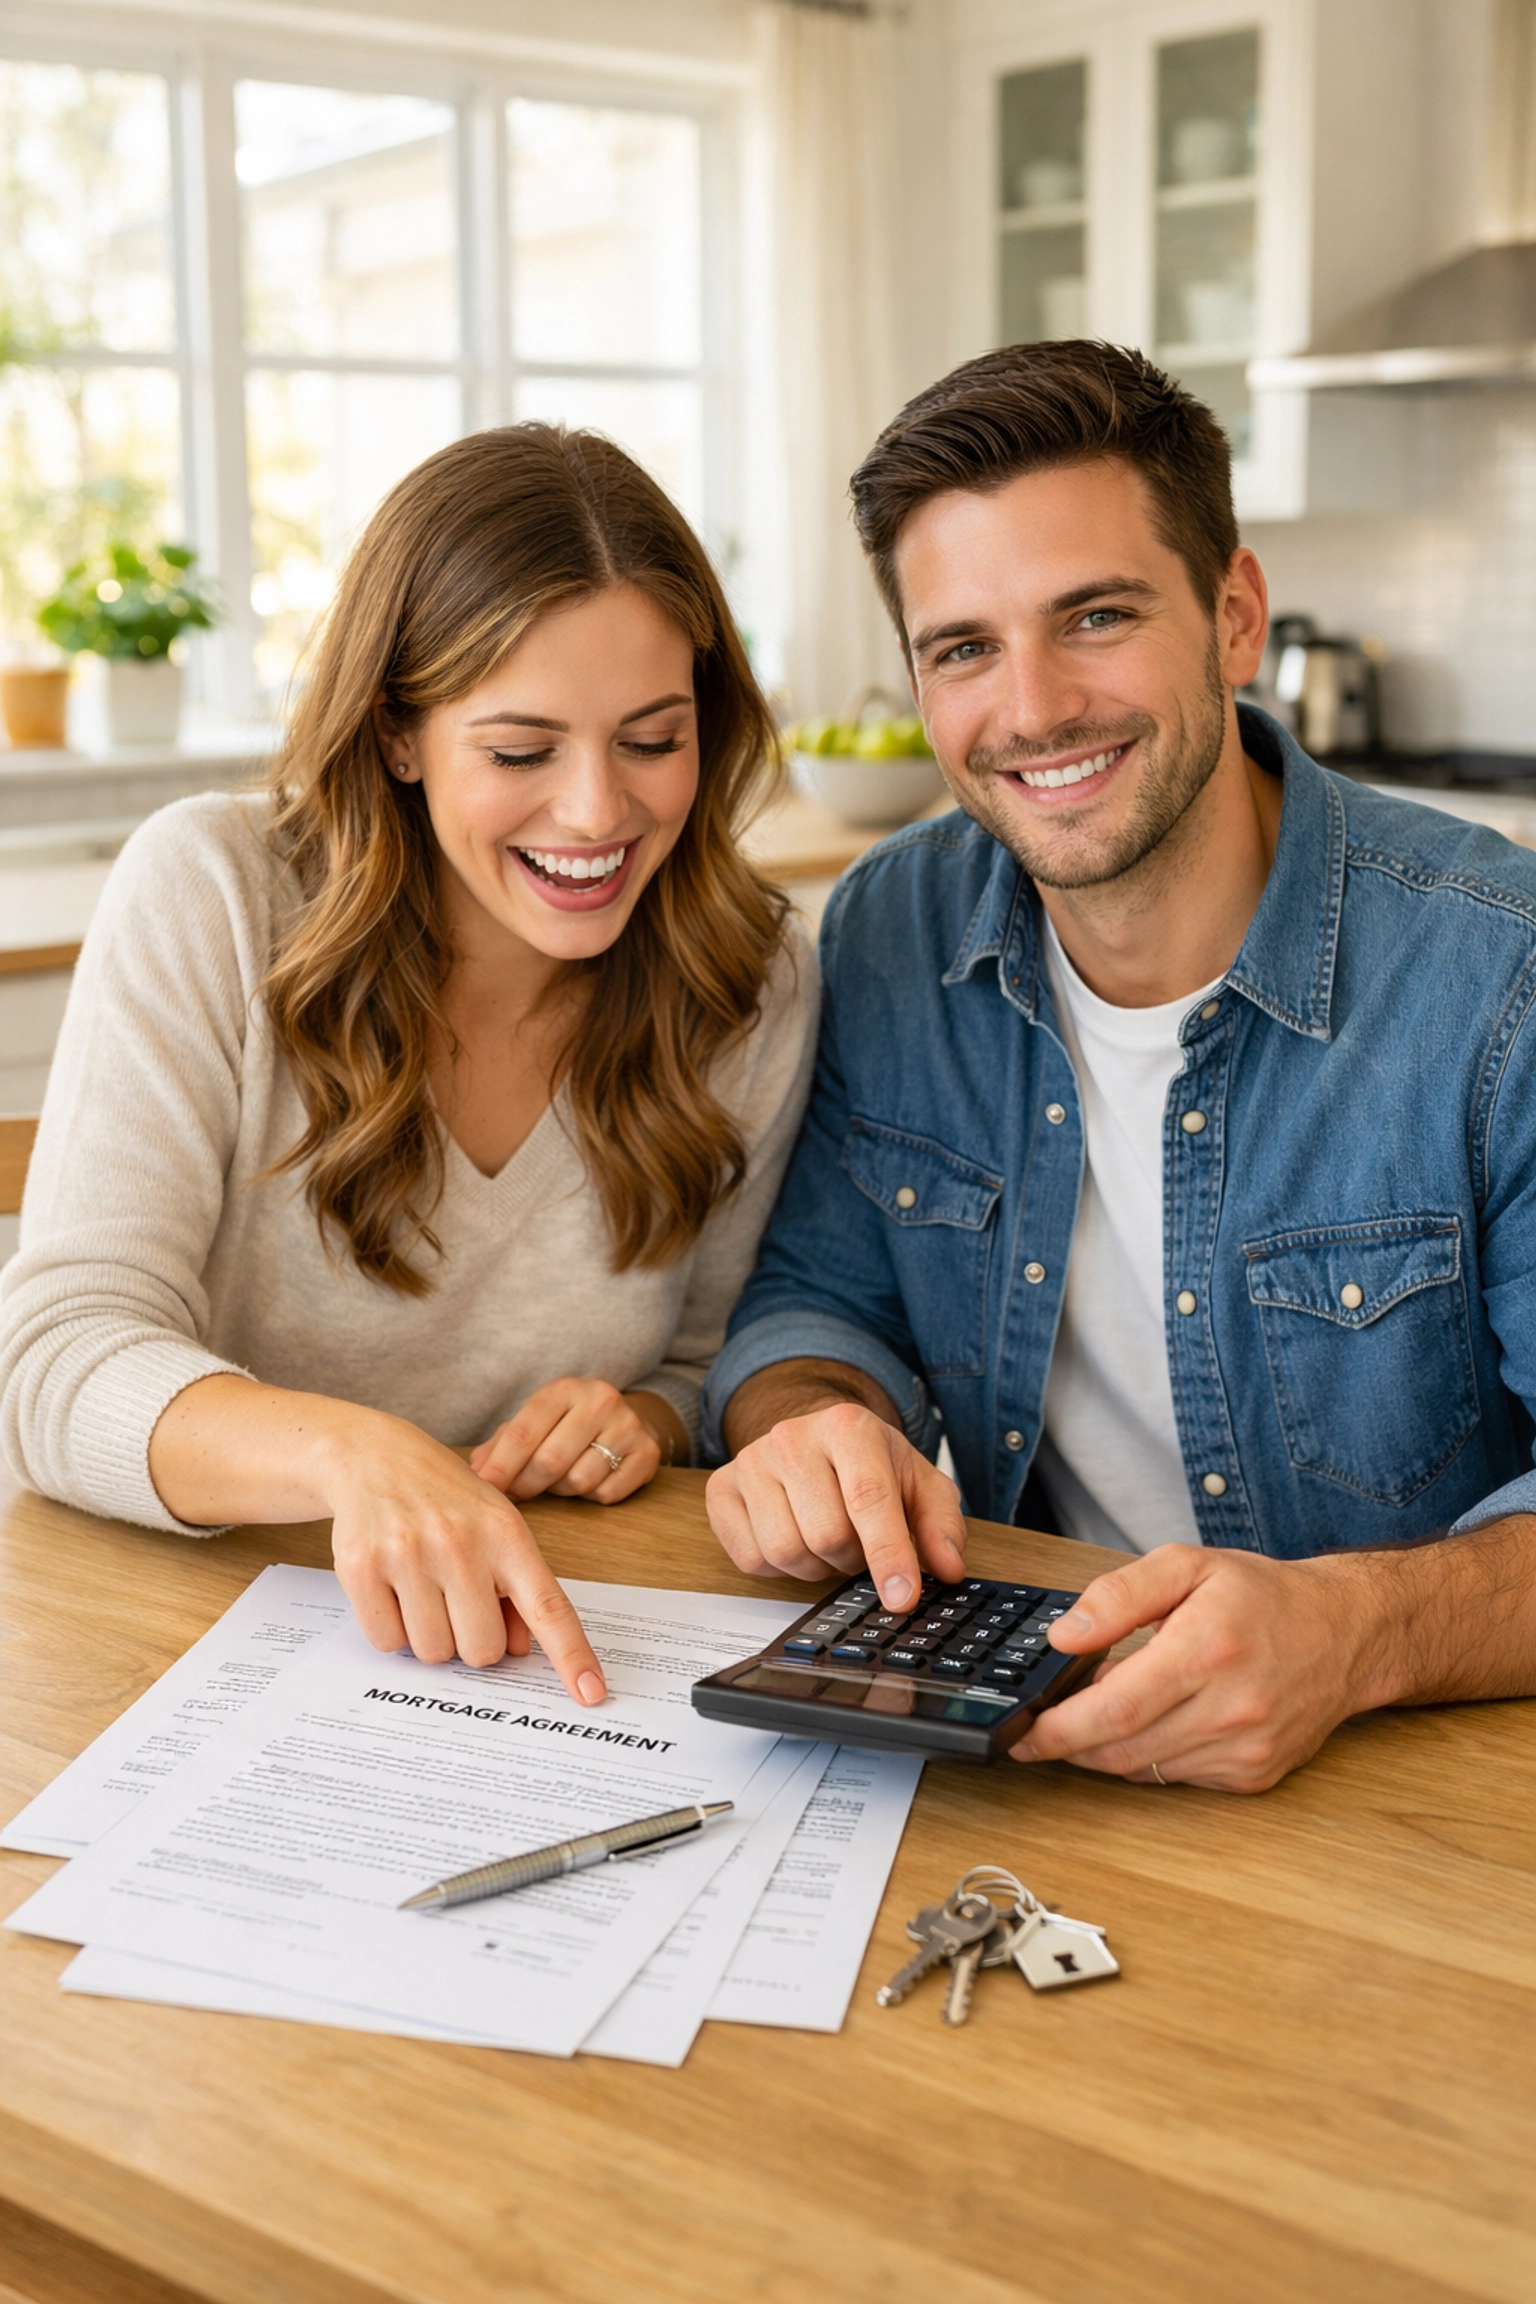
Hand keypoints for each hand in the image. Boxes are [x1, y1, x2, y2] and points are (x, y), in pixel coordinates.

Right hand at [325, 1412, 606, 1699]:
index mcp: (506, 1535)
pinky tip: (393, 1589)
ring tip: (424, 1590)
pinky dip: (392, 1629)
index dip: (571, 1655)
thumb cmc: (447, 1500)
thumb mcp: (495, 1527)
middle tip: (459, 1603)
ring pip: (434, 1652)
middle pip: (483, 1650)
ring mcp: (408, 1555)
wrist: (376, 1456)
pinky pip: (387, 1641)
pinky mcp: (361, 1568)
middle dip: (473, 1639)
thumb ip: (515, 1588)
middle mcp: (460, 1544)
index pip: (548, 1607)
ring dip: (431, 1636)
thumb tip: (521, 1650)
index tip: (591, 1693)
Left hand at [470, 1378, 662, 1503]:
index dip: (501, 1465)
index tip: (486, 1487)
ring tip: (562, 1478)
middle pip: (550, 1461)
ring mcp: (629, 1426)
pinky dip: (592, 1496)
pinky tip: (591, 1480)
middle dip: (527, 1485)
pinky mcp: (647, 1454)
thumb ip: (502, 1444)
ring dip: (563, 1490)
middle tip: (518, 1493)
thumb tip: (477, 1471)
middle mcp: (600, 1400)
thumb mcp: (535, 1423)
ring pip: (580, 1481)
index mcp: (565, 1389)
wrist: (625, 1420)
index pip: (524, 1431)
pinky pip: (607, 1493)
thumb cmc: (568, 1426)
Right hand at [706, 1402, 965, 1608]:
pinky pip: (751, 1560)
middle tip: (858, 1542)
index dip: (888, 1555)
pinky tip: (793, 1536)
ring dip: (816, 1565)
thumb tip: (948, 1568)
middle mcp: (792, 1437)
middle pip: (826, 1535)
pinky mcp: (721, 1489)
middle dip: (852, 1558)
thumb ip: (941, 1524)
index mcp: (848, 1427)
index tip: (902, 1598)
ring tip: (826, 1539)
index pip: (868, 1499)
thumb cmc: (870, 1465)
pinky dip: (779, 1568)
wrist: (816, 1437)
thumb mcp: (919, 1484)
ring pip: (786, 1552)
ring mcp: (750, 1462)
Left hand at [1010, 1544, 1373, 1792]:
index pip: (1115, 1709)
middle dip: (1071, 1743)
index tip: (1023, 1732)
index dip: (1059, 1729)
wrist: (1346, 1633)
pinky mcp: (1254, 1775)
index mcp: (1207, 1649)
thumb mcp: (1186, 1566)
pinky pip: (1177, 1778)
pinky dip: (1151, 1756)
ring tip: (1110, 1707)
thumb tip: (1064, 1635)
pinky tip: (1157, 1722)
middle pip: (1122, 1749)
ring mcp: (1246, 1750)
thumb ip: (1119, 1594)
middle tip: (1044, 1725)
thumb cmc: (1262, 1596)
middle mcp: (1230, 1708)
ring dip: (1110, 1749)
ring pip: (1145, 1769)